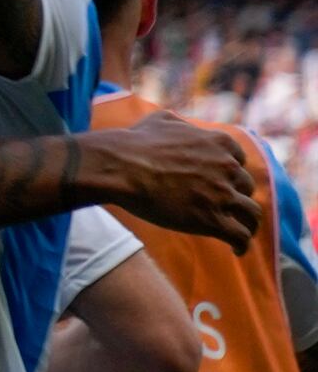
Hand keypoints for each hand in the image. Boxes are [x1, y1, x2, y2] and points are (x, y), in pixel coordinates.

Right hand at [89, 113, 268, 247]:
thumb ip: (181, 123)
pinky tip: (236, 251)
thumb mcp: (162, 120)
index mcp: (220, 143)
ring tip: (240, 233)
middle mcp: (228, 167)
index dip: (231, 175)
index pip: (240, 162)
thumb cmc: (134, 144)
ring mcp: (222, 195)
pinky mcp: (212, 220)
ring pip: (251, 213)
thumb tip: (179, 124)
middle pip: (246, 188)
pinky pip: (240, 235)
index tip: (223, 186)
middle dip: (237, 198)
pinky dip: (241, 244)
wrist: (120, 167)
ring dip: (248, 224)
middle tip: (225, 211)